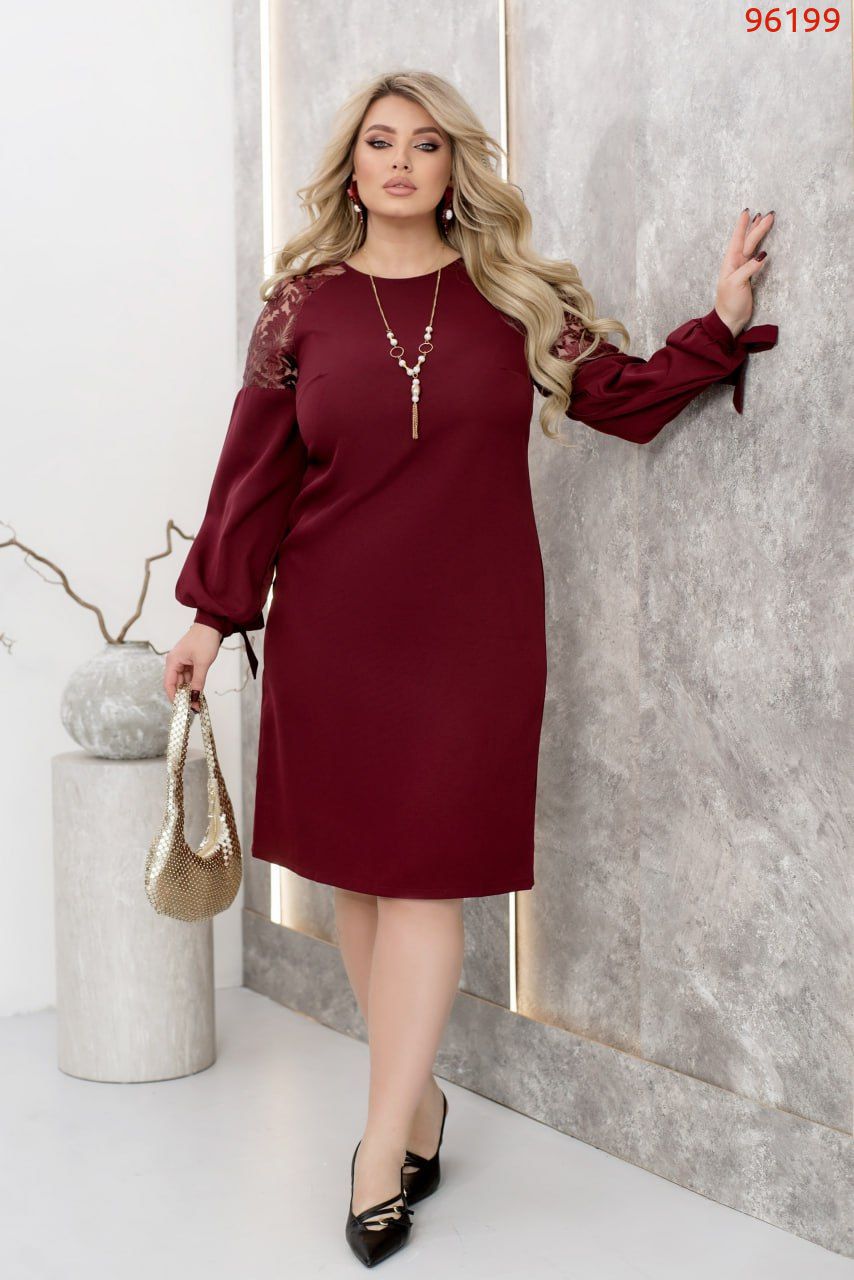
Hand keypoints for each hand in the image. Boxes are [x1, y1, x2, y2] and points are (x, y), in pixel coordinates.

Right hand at [163, 622, 222, 710]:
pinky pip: (190, 676)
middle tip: (193, 708)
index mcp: (173, 661)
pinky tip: (198, 693)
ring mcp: (183, 662)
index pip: (169, 684)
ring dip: (190, 691)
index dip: (174, 697)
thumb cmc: (204, 639)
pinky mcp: (190, 661)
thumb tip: (194, 697)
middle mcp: (175, 662)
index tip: (181, 708)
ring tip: (197, 703)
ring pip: (184, 681)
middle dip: (184, 696)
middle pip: (176, 684)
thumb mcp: (202, 663)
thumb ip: (198, 681)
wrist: (212, 625)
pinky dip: (194, 684)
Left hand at [714, 209, 774, 337]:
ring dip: (758, 234)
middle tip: (769, 214)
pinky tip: (763, 245)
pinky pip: (754, 257)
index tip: (748, 212)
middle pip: (748, 241)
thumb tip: (762, 255)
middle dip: (757, 227)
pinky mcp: (748, 277)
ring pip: (751, 247)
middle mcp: (735, 263)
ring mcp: (742, 269)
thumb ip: (748, 269)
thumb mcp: (737, 284)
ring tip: (765, 221)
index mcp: (730, 263)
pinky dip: (759, 248)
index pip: (737, 240)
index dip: (742, 226)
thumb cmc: (730, 303)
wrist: (729, 319)